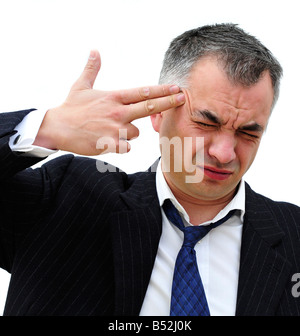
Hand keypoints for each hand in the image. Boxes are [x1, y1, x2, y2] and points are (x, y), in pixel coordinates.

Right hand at [34, 50, 184, 155]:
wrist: (57, 128)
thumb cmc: (70, 107)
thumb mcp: (81, 85)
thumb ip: (92, 69)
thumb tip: (94, 51)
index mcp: (113, 97)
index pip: (142, 92)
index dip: (161, 90)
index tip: (175, 87)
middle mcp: (117, 112)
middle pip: (149, 108)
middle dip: (168, 103)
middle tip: (182, 99)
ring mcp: (115, 129)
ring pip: (137, 132)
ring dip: (131, 132)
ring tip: (113, 130)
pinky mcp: (109, 144)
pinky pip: (127, 147)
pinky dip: (123, 146)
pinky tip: (112, 142)